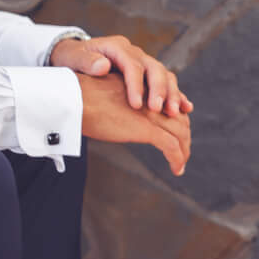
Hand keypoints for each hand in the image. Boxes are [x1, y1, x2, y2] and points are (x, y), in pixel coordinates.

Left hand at [52, 33, 191, 116]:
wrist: (75, 56)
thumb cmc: (72, 58)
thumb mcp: (72, 58)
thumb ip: (86, 62)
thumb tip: (103, 66)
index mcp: (116, 47)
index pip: (132, 66)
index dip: (136, 86)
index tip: (136, 105)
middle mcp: (134, 53)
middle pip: (154, 68)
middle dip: (160, 90)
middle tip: (159, 110)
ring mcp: (143, 63)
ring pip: (164, 75)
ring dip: (172, 94)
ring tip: (175, 113)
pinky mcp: (146, 74)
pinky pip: (165, 83)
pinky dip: (176, 95)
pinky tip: (186, 108)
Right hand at [76, 70, 193, 174]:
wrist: (74, 99)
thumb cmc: (80, 98)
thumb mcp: (105, 95)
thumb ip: (116, 103)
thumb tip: (113, 114)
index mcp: (143, 89)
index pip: (169, 104)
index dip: (177, 119)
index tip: (178, 133)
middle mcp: (151, 99)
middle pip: (180, 119)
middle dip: (183, 137)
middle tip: (182, 152)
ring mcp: (151, 114)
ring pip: (180, 133)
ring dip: (183, 151)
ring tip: (180, 165)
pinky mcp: (146, 128)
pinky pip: (171, 146)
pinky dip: (177, 159)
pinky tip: (176, 170)